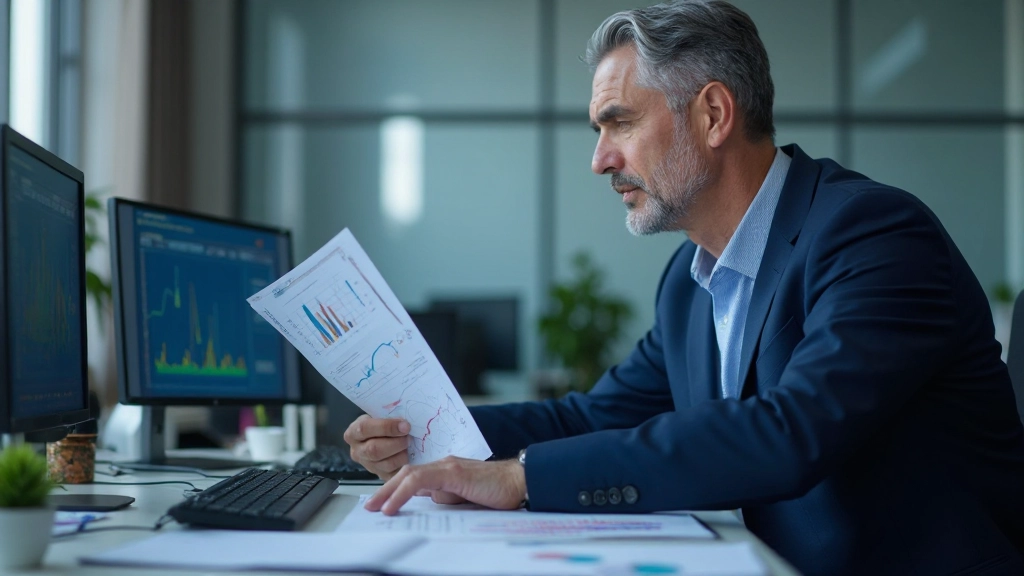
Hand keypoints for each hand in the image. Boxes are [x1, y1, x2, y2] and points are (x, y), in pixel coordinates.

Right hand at [343, 415, 410, 479]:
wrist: (384, 437)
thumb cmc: (384, 423)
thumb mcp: (381, 415)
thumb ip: (389, 415)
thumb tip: (405, 420)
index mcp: (353, 432)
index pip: (364, 428)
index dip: (386, 427)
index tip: (405, 425)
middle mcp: (357, 451)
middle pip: (374, 450)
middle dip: (396, 443)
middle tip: (410, 437)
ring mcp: (368, 465)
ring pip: (386, 464)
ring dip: (402, 455)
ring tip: (411, 446)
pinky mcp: (381, 475)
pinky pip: (394, 474)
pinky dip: (406, 466)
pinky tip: (412, 457)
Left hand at [364, 456, 525, 515]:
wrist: (520, 482)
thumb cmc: (499, 492)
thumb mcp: (466, 498)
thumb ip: (448, 497)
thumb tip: (431, 503)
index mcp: (446, 471)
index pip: (413, 477)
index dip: (395, 489)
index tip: (382, 504)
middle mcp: (444, 464)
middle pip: (405, 473)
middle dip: (385, 490)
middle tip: (370, 506)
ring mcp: (448, 466)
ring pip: (409, 475)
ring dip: (388, 492)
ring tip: (376, 508)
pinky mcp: (453, 473)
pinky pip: (420, 480)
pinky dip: (402, 493)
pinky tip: (393, 506)